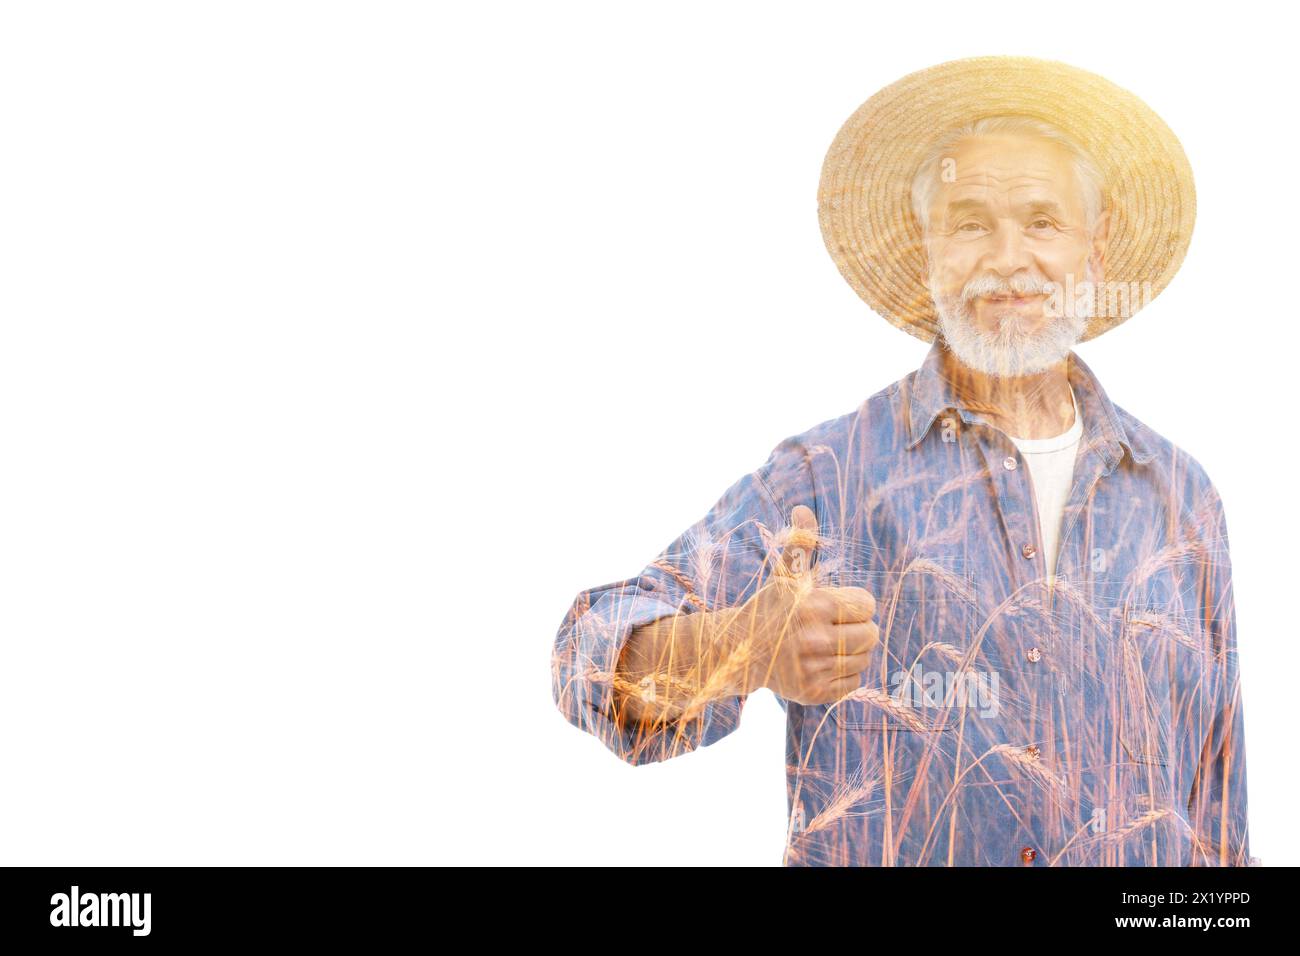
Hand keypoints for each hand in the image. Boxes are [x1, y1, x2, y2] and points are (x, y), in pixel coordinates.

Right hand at [736, 505, 878, 704]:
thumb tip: (803, 508)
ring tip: (828, 644)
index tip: (834, 605)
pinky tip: (823, 663)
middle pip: (872, 634)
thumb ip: (800, 543)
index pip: (868, 605)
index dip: (854, 603)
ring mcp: (814, 669)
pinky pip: (854, 682)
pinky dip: (844, 673)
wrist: (738, 651)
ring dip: (852, 651)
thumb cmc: (770, 607)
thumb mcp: (785, 574)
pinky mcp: (813, 693)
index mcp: (815, 605)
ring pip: (865, 659)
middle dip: (857, 628)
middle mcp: (815, 640)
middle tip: (833, 626)